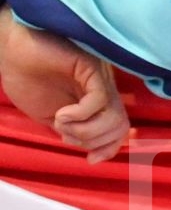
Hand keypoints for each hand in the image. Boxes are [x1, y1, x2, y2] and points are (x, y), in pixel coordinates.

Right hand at [0, 10, 131, 163]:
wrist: (10, 49)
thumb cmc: (27, 78)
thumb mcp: (51, 115)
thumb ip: (72, 130)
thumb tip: (91, 150)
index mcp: (95, 102)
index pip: (121, 129)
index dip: (111, 149)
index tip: (92, 160)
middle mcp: (103, 90)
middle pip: (120, 127)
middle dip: (93, 142)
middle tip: (66, 135)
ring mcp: (99, 79)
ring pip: (114, 118)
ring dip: (85, 131)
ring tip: (61, 122)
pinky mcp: (90, 68)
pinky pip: (100, 100)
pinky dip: (81, 117)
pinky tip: (61, 115)